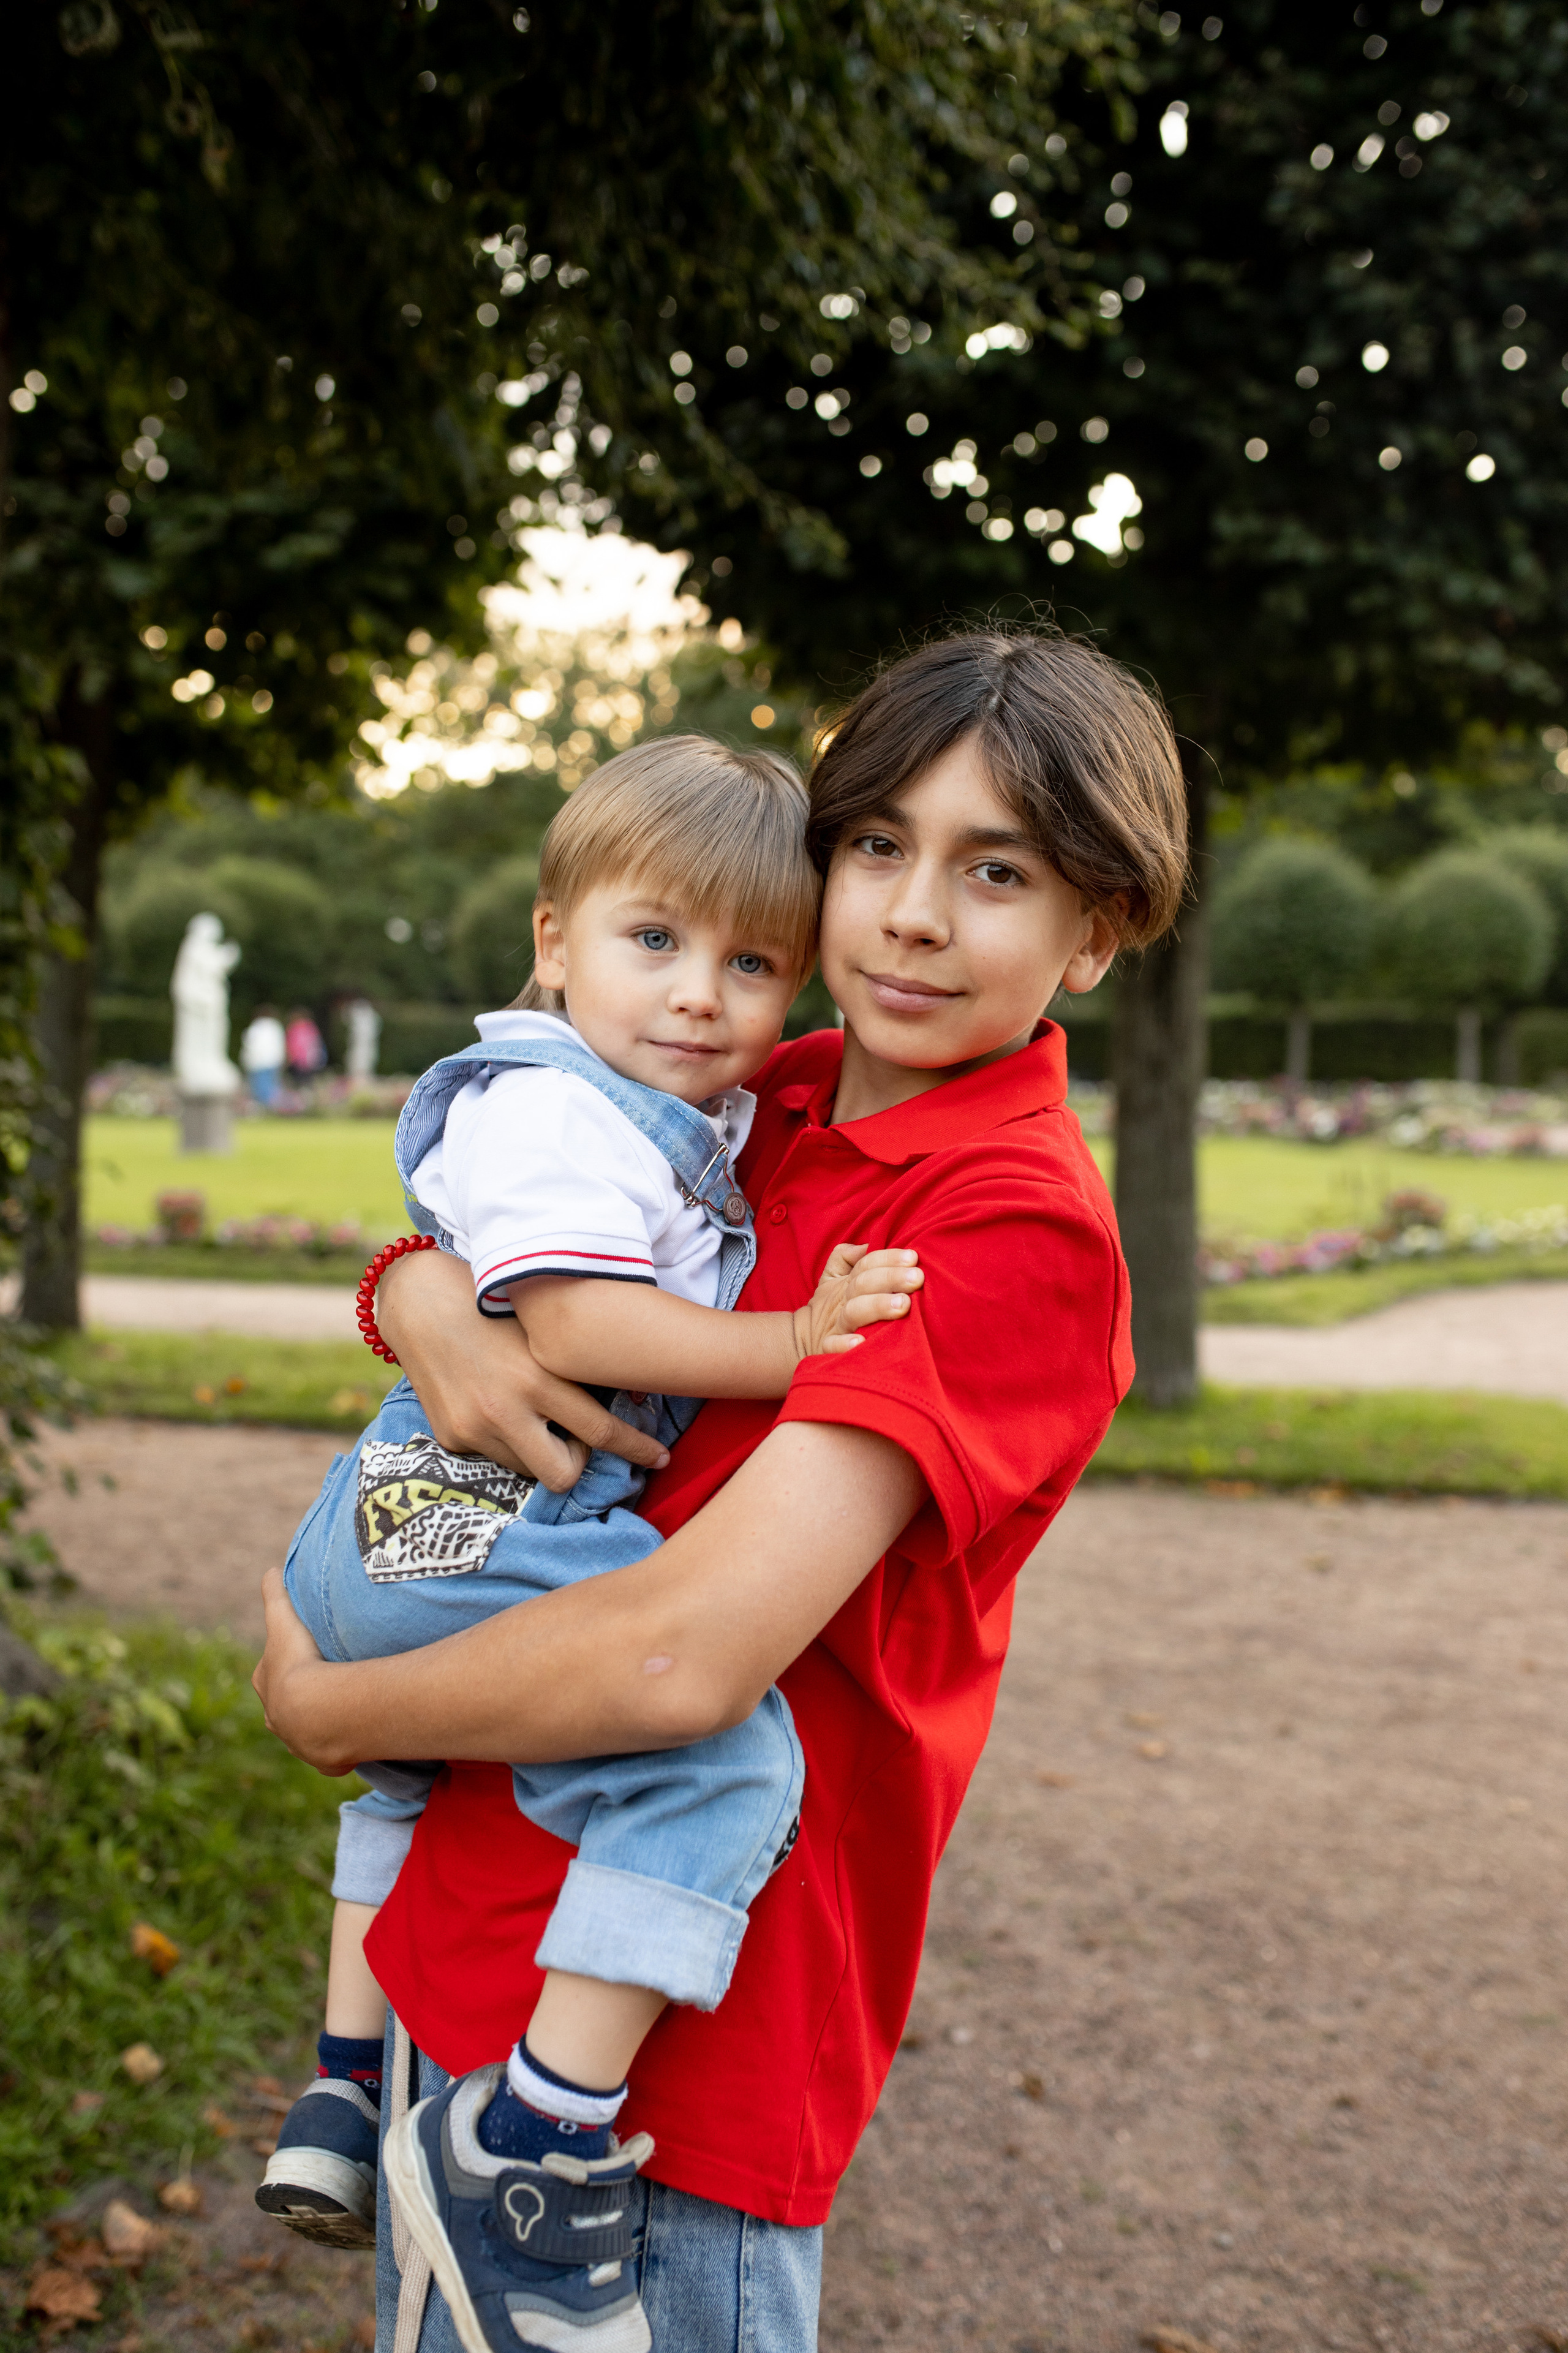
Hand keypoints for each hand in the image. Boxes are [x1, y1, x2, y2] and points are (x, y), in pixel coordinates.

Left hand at [251, 1565, 357, 1774]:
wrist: (315, 1711)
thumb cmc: (298, 1662)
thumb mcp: (284, 1620)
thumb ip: (275, 1594)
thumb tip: (269, 1570)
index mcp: (266, 1682)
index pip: (268, 1670)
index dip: (280, 1662)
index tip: (295, 1656)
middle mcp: (276, 1716)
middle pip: (282, 1704)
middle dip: (295, 1696)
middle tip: (319, 1686)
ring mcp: (298, 1740)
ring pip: (304, 1730)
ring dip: (318, 1723)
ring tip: (339, 1713)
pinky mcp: (323, 1759)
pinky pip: (331, 1752)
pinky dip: (339, 1747)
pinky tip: (353, 1741)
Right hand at [377, 1245, 669, 1490]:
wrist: (419, 1300)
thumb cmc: (492, 1307)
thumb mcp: (541, 1331)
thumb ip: (574, 1367)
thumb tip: (625, 1398)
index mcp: (539, 1378)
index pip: (602, 1431)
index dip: (637, 1449)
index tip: (658, 1457)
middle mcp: (506, 1410)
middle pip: (563, 1474)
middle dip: (576, 1465)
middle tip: (575, 1441)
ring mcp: (475, 1428)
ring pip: (527, 1469)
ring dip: (537, 1451)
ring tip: (530, 1416)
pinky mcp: (451, 1437)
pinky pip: (492, 1456)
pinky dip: (503, 1441)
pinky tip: (493, 1408)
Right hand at [792, 1243, 923, 1361]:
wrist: (801, 1336)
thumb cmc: (832, 1303)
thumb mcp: (834, 1274)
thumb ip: (848, 1256)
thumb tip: (867, 1245)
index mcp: (847, 1282)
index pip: (866, 1264)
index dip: (889, 1258)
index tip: (913, 1258)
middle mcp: (843, 1300)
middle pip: (863, 1284)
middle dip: (891, 1278)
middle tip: (917, 1278)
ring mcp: (836, 1324)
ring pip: (854, 1313)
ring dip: (878, 1307)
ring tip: (903, 1305)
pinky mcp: (827, 1348)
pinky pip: (832, 1346)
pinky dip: (844, 1345)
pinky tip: (860, 1343)